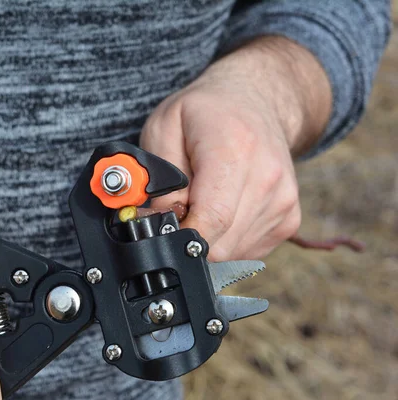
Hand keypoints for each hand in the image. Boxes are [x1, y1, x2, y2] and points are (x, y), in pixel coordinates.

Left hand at [141, 36, 331, 260]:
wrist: (257, 101)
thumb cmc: (206, 112)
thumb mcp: (164, 129)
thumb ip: (157, 178)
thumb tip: (159, 222)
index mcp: (235, 151)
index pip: (212, 219)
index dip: (181, 235)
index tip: (164, 227)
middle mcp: (268, 178)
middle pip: (220, 243)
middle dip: (190, 235)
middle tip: (180, 208)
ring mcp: (283, 201)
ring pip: (232, 252)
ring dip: (209, 237)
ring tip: (203, 201)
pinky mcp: (288, 219)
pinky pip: (247, 250)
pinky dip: (227, 239)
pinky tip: (222, 208)